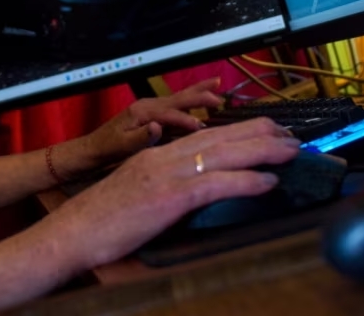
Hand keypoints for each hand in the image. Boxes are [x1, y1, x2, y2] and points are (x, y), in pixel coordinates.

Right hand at [54, 118, 300, 268]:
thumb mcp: (137, 193)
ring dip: (263, 151)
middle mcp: (162, 156)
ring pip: (224, 154)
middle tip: (291, 135)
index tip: (266, 133)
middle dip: (261, 134)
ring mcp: (165, 174)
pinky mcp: (168, 197)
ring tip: (291, 151)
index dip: (240, 131)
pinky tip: (268, 182)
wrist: (72, 232)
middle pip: (221, 137)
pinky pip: (216, 184)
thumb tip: (194, 192)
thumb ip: (164, 185)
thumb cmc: (100, 220)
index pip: (206, 135)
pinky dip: (246, 180)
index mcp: (154, 154)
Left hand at [80, 77, 223, 165]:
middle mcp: (146, 105)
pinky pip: (174, 105)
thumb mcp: (122, 146)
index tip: (202, 128)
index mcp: (141, 112)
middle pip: (177, 98)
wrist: (94, 148)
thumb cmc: (107, 148)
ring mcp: (149, 108)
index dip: (186, 121)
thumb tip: (158, 127)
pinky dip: (190, 101)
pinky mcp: (151, 114)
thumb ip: (141, 137)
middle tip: (220, 97)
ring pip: (178, 98)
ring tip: (216, 84)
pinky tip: (201, 101)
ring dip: (197, 92)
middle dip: (199, 96)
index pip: (169, 114)